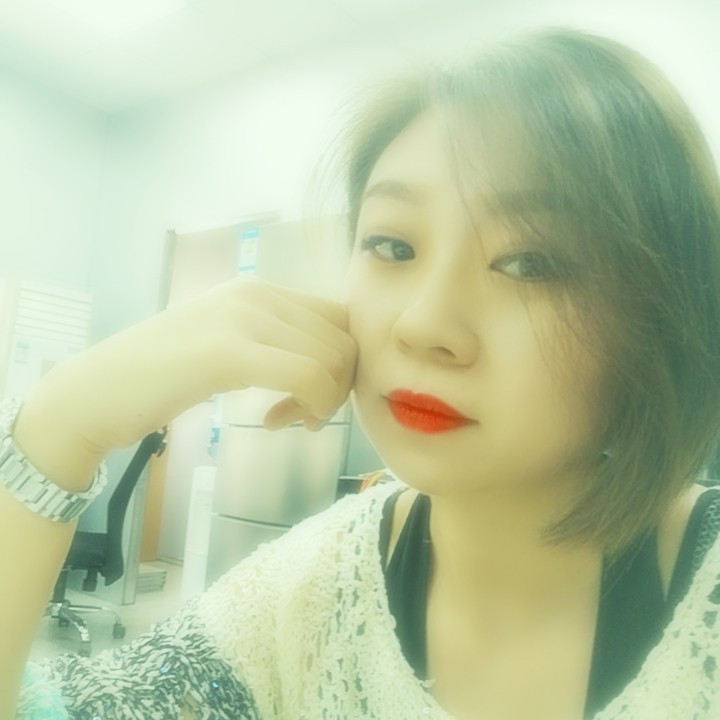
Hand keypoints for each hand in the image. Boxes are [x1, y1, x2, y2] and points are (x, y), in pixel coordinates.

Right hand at [20, 277, 356, 454]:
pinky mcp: (228, 351)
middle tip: (305, 415)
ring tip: (288, 420)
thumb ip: (274, 342)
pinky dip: (311, 407)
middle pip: (344, 340)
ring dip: (323, 401)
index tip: (313, 395)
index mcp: (260, 289)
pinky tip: (274, 423)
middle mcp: (257, 293)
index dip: (340, 364)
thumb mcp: (228, 345)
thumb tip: (328, 364)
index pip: (340, 319)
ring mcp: (243, 317)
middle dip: (337, 386)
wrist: (95, 393)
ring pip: (331, 359)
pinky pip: (308, 376)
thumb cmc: (161, 377)